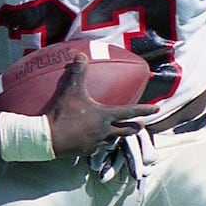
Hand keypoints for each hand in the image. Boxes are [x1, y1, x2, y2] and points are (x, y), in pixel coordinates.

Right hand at [44, 56, 158, 156]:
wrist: (49, 138)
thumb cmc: (63, 114)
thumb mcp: (71, 91)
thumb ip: (78, 72)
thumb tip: (81, 54)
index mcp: (104, 116)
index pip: (129, 111)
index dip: (144, 110)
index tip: (156, 109)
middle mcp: (104, 131)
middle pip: (126, 130)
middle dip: (135, 127)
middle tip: (141, 125)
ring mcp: (96, 142)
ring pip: (112, 139)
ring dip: (118, 135)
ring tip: (119, 132)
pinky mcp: (86, 150)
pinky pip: (97, 146)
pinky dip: (99, 142)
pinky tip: (95, 140)